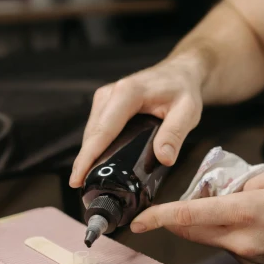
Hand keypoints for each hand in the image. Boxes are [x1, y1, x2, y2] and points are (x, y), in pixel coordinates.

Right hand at [69, 55, 204, 187]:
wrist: (180, 73)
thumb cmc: (183, 90)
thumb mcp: (187, 111)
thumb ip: (175, 134)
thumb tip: (164, 158)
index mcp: (127, 93)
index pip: (103, 131)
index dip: (88, 157)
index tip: (77, 179)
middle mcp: (110, 93)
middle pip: (92, 134)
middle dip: (85, 162)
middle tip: (84, 190)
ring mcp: (105, 98)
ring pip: (91, 133)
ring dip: (89, 156)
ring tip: (89, 182)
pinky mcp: (105, 104)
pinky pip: (96, 129)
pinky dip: (95, 147)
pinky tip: (98, 164)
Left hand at [131, 160, 263, 263]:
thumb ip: (251, 178)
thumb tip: (232, 189)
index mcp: (245, 212)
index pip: (190, 215)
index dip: (160, 217)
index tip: (139, 221)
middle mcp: (240, 239)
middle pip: (191, 231)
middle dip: (176, 220)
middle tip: (171, 209)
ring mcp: (246, 257)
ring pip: (210, 238)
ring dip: (206, 223)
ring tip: (227, 207)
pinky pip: (230, 246)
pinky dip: (227, 233)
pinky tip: (249, 223)